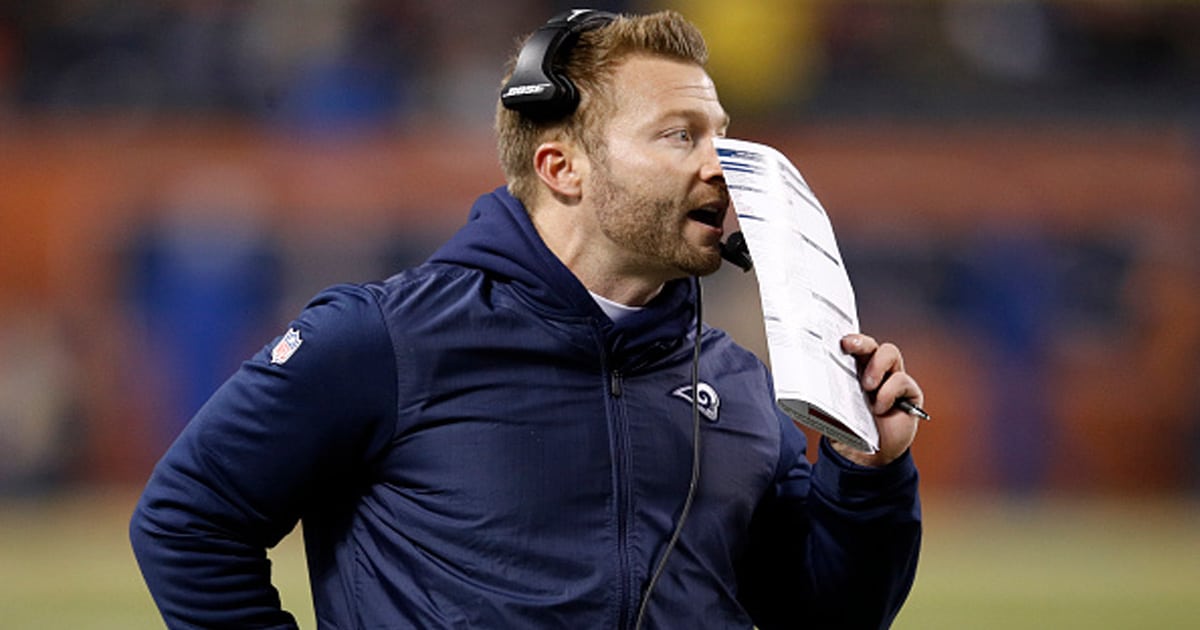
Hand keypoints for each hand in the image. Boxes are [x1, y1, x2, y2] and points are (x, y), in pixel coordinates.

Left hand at [832, 333, 922, 466]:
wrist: (867, 456)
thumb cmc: (849, 428)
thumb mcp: (832, 408)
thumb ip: (824, 393)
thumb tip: (807, 379)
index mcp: (853, 370)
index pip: (852, 346)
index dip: (847, 338)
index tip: (837, 338)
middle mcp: (874, 369)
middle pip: (871, 343)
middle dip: (861, 341)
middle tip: (848, 346)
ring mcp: (893, 378)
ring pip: (890, 352)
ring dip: (876, 366)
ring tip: (867, 387)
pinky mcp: (909, 392)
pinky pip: (901, 380)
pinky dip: (888, 393)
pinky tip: (880, 409)